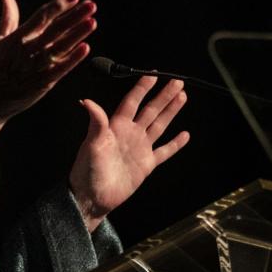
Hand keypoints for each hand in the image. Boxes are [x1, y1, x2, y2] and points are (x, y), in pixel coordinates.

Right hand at [0, 0, 97, 135]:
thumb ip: (8, 17)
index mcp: (17, 38)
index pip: (42, 16)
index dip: (59, 4)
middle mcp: (28, 50)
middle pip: (55, 29)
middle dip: (74, 16)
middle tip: (91, 5)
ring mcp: (36, 67)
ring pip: (61, 46)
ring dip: (78, 34)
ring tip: (92, 21)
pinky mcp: (43, 83)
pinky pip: (61, 69)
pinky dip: (73, 58)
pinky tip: (86, 47)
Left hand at [69, 76, 190, 230]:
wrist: (93, 197)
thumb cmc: (87, 171)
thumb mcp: (91, 145)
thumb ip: (95, 123)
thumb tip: (86, 101)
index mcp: (116, 127)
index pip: (132, 102)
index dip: (142, 88)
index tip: (152, 74)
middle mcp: (130, 134)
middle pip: (151, 110)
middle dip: (164, 95)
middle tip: (177, 81)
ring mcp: (139, 149)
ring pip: (159, 125)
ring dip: (171, 111)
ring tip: (182, 96)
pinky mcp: (146, 165)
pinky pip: (164, 152)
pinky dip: (175, 144)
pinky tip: (185, 134)